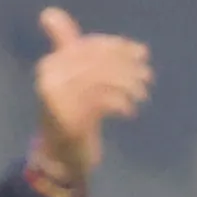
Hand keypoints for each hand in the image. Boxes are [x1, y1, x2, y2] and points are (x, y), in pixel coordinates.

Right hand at [29, 8, 150, 193]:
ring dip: (127, 85)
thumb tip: (121, 39)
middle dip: (126, 65)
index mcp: (51, 63)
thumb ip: (90, 56)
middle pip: (97, 60)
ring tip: (142, 93)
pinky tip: (130, 111)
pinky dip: (120, 103)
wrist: (60, 157)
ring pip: (101, 79)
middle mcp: (49, 77)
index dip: (117, 46)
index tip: (140, 52)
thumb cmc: (73, 115)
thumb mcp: (80, 81)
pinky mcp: (69, 118)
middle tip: (147, 75)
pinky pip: (102, 101)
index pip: (88, 45)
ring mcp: (57, 98)